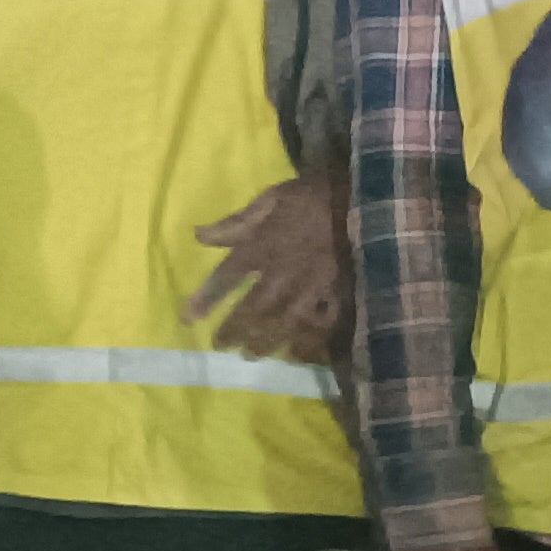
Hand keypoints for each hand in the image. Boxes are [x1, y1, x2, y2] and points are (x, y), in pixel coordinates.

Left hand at [191, 173, 349, 364]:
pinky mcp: (339, 293)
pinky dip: (308, 341)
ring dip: (265, 340)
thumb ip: (236, 222)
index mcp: (264, 246)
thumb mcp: (270, 199)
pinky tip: (296, 354)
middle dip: (234, 329)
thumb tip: (198, 235)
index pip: (227, 276)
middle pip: (253, 307)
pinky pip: (322, 324)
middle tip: (221, 344)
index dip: (205, 299)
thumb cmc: (312, 196)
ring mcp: (312, 285)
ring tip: (251, 353)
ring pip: (283, 322)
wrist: (362, 197)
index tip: (188, 318)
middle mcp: (283, 271)